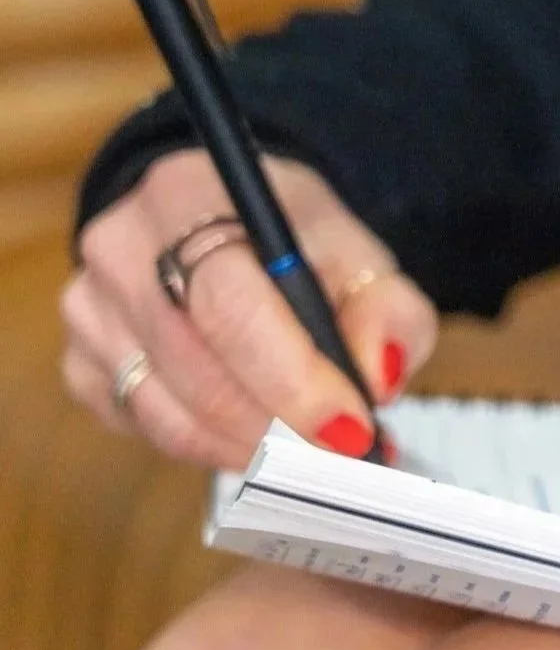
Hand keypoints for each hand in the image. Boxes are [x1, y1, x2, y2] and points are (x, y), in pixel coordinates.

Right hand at [61, 149, 436, 468]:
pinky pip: (151, 431)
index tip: (352, 427)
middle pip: (198, 368)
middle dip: (284, 426)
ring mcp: (91, 311)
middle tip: (348, 455)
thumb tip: (379, 378)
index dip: (294, 378)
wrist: (229, 220)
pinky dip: (217, 448)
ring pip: (172, 414)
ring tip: (317, 452)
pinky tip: (263, 438)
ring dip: (257, 447)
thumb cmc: (296, 239)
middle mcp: (121, 249)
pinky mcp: (82, 365)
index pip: (230, 303)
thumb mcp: (360, 254)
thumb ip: (388, 311)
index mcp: (187, 195)